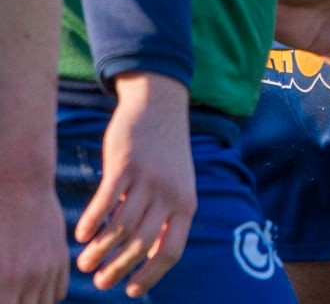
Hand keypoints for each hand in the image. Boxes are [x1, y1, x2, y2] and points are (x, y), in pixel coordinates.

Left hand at [0, 179, 67, 303]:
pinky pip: (57, 292)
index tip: (4, 294)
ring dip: (31, 302)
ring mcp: (45, 271)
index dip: (5, 302)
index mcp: (1, 283)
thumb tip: (4, 291)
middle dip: (15, 302)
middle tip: (9, 292)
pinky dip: (45, 294)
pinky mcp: (58, 259)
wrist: (14, 184)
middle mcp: (25, 282)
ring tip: (18, 292)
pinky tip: (30, 284)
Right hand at [74, 72, 193, 298]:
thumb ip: (166, 216)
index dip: (151, 274)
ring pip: (121, 226)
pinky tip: (80, 235)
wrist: (161, 107)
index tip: (131, 291)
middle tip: (99, 282)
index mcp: (186, 204)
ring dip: (100, 250)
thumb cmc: (165, 154)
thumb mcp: (177, 185)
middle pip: (142, 244)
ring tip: (84, 262)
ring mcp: (148, 179)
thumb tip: (148, 256)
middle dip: (119, 268)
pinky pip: (106, 201)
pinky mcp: (126, 164)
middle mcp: (170, 193)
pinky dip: (92, 222)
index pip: (171, 250)